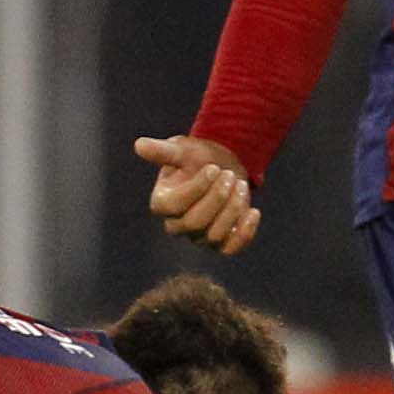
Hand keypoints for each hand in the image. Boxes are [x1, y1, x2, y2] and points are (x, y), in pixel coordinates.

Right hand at [134, 135, 259, 253]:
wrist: (222, 167)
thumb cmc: (196, 158)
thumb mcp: (181, 150)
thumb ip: (163, 151)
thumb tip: (139, 145)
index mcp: (161, 202)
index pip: (173, 205)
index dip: (197, 188)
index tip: (214, 168)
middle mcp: (176, 224)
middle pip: (195, 222)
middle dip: (217, 198)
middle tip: (229, 174)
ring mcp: (198, 237)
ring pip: (214, 235)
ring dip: (233, 208)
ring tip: (241, 183)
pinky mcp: (220, 244)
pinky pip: (230, 248)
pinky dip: (244, 232)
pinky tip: (254, 211)